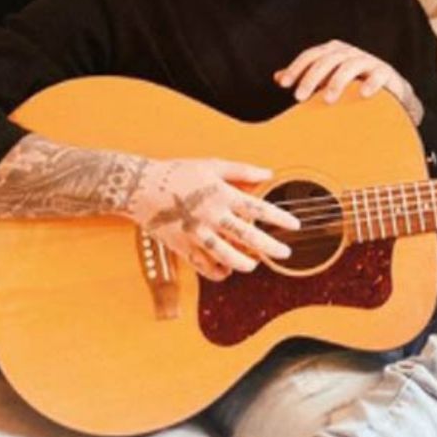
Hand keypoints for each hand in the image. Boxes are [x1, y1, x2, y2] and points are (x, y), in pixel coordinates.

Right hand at [124, 158, 299, 281]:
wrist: (141, 187)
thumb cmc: (178, 173)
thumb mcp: (211, 165)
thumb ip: (241, 170)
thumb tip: (268, 172)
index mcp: (221, 194)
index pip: (257, 209)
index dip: (279, 218)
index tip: (295, 225)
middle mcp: (211, 215)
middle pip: (247, 236)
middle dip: (269, 247)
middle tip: (285, 253)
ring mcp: (196, 233)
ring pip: (226, 256)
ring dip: (244, 263)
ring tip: (253, 265)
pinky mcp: (182, 246)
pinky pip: (202, 265)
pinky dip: (216, 272)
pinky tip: (226, 272)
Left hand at [275, 40, 423, 124]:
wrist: (387, 91)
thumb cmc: (351, 84)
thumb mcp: (325, 79)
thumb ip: (305, 77)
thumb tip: (277, 77)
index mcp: (333, 51)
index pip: (311, 55)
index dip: (296, 68)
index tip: (284, 85)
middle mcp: (349, 52)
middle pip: (327, 60)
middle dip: (311, 78)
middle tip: (300, 98)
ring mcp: (368, 61)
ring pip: (350, 66)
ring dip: (337, 82)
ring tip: (326, 100)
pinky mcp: (385, 72)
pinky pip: (378, 75)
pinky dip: (371, 83)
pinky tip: (363, 95)